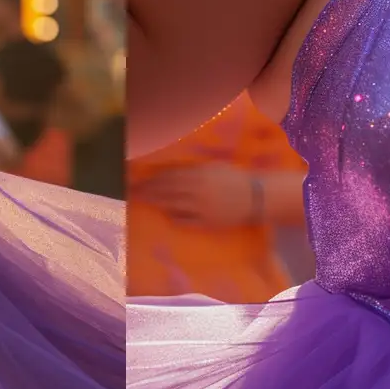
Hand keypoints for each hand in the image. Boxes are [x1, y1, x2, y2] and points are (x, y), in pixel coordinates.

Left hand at [136, 161, 261, 224]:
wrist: (255, 196)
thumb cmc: (234, 177)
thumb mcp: (214, 167)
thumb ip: (195, 169)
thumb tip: (173, 170)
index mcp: (199, 173)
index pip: (169, 176)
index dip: (153, 178)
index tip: (140, 179)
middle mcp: (197, 189)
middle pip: (167, 190)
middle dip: (150, 190)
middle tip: (135, 192)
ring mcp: (201, 207)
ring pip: (173, 204)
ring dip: (157, 203)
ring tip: (146, 201)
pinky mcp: (207, 221)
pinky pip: (186, 220)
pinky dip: (175, 217)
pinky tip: (166, 215)